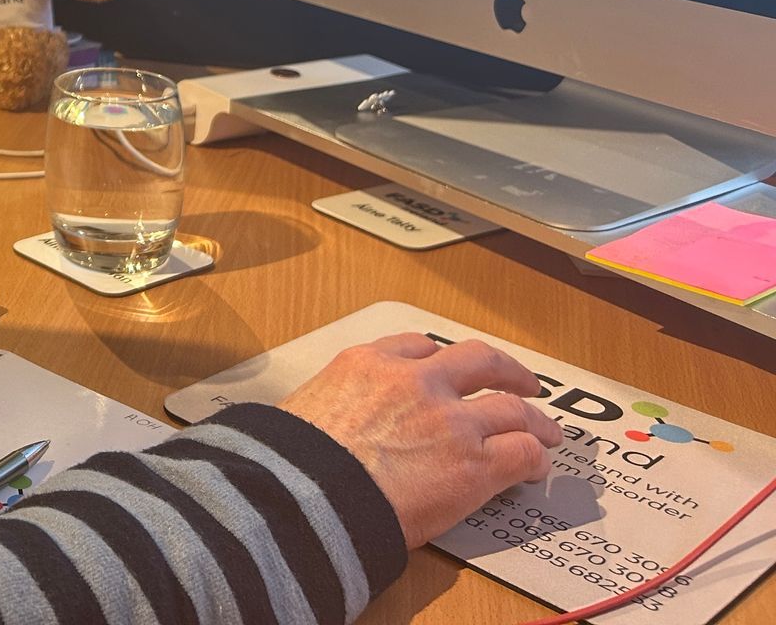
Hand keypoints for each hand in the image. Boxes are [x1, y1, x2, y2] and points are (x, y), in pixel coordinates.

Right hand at [279, 334, 563, 548]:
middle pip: (477, 359)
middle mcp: (415, 381)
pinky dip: (534, 459)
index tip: (448, 370)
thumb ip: (336, 408)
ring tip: (546, 433)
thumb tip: (333, 430)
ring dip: (534, 420)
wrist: (306, 495)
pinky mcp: (475, 464)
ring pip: (511, 407)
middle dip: (505, 370)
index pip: (417, 346)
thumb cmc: (294, 463)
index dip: (441, 360)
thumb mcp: (306, 409)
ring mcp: (450, 420)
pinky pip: (522, 452)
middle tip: (521, 382)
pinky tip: (536, 470)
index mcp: (367, 364)